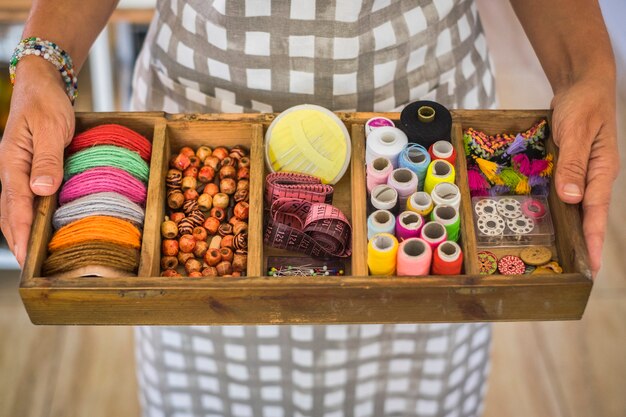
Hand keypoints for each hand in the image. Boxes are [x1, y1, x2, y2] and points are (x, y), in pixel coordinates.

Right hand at [0, 57, 73, 266]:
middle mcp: (10, 168)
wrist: (42, 83)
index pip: (17, 203)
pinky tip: (35, 224)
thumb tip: (42, 190)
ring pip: (13, 205)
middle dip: (16, 238)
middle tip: (28, 265)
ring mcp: (15, 168)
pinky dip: (25, 214)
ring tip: (29, 252)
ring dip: (19, 229)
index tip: (25, 254)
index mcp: (12, 160)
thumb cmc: (47, 104)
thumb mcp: (52, 128)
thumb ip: (48, 159)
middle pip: (9, 210)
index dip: (21, 230)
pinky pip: (22, 196)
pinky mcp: (25, 167)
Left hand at [551, 74, 618, 277]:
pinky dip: (566, 208)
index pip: (597, 210)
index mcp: (602, 168)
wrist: (583, 86)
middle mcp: (597, 174)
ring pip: (581, 205)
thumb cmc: (582, 104)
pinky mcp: (575, 166)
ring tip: (570, 254)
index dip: (593, 237)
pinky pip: (571, 191)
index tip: (594, 264)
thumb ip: (571, 163)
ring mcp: (587, 171)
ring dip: (577, 228)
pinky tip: (558, 220)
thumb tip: (571, 197)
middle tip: (581, 269)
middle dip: (587, 241)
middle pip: (591, 213)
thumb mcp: (575, 130)